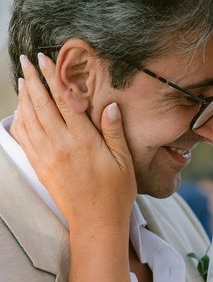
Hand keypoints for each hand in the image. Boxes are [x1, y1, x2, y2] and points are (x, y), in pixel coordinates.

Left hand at [12, 54, 135, 230]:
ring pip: (29, 119)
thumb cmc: (115, 192)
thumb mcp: (124, 161)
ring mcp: (47, 156)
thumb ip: (115, 132)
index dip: (53, 78)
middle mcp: (61, 145)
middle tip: (26, 60)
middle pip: (41, 105)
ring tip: (21, 79)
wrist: (96, 222)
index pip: (65, 101)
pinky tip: (21, 110)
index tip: (45, 60)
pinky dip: (19, 120)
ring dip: (23, 97)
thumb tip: (110, 106)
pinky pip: (24, 138)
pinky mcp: (40, 167)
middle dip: (32, 80)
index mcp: (84, 141)